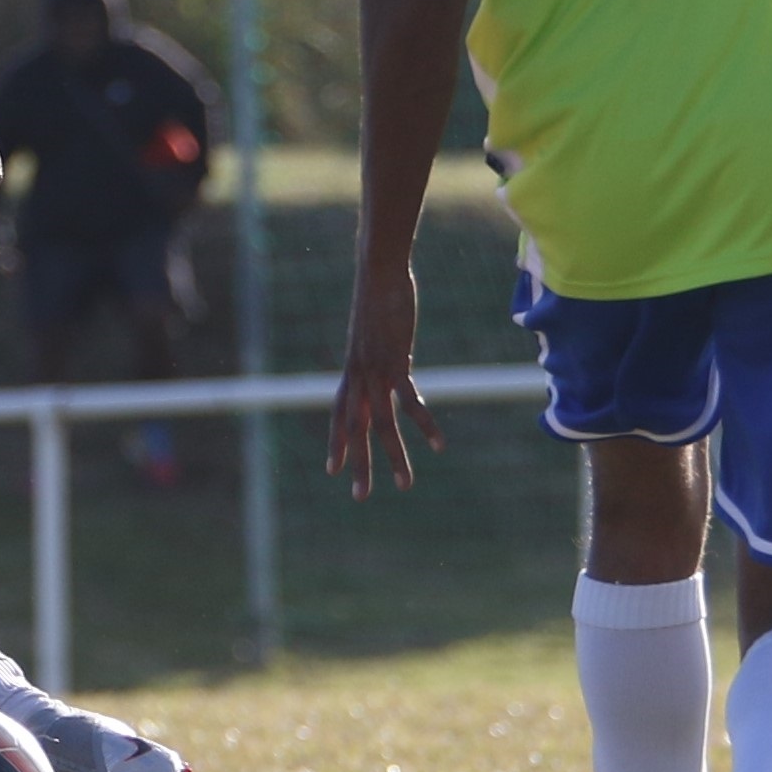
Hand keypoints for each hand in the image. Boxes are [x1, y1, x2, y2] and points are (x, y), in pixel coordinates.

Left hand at [325, 265, 440, 497]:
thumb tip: (395, 362)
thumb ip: (382, 354)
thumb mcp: (376, 333)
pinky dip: (425, 425)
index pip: (339, 415)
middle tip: (360, 497)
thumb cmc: (379, 298)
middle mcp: (358, 377)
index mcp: (351, 371)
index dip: (336, 442)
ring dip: (395, 457)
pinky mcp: (396, 363)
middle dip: (359, 465)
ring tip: (406, 486)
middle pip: (356, 430)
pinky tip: (438, 445)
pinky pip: (411, 402)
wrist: (379, 274)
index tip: (333, 470)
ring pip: (382, 425)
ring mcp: (375, 372)